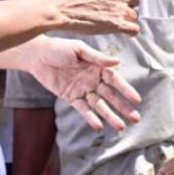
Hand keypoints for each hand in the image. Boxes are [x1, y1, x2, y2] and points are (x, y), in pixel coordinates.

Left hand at [27, 37, 141, 130]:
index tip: (137, 100)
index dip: (126, 90)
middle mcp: (93, 80)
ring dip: (110, 115)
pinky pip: (83, 109)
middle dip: (124, 107)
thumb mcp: (79, 50)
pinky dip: (91, 117)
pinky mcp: (71, 98)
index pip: (115, 80)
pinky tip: (99, 126)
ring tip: (121, 126)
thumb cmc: (59, 48)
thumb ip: (98, 58)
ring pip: (99, 105)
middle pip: (111, 96)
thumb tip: (118, 62)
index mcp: (97, 67)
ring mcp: (83, 90)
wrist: (37, 56)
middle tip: (136, 118)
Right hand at [52, 0, 173, 36]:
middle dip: (125, 5)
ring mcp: (117, 9)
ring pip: (133, 16)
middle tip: (106, 7)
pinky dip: (128, 30)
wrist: (61, 9)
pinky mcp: (115, 24)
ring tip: (104, 16)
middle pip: (135, 2)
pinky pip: (132, 29)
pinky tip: (116, 27)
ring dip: (123, 18)